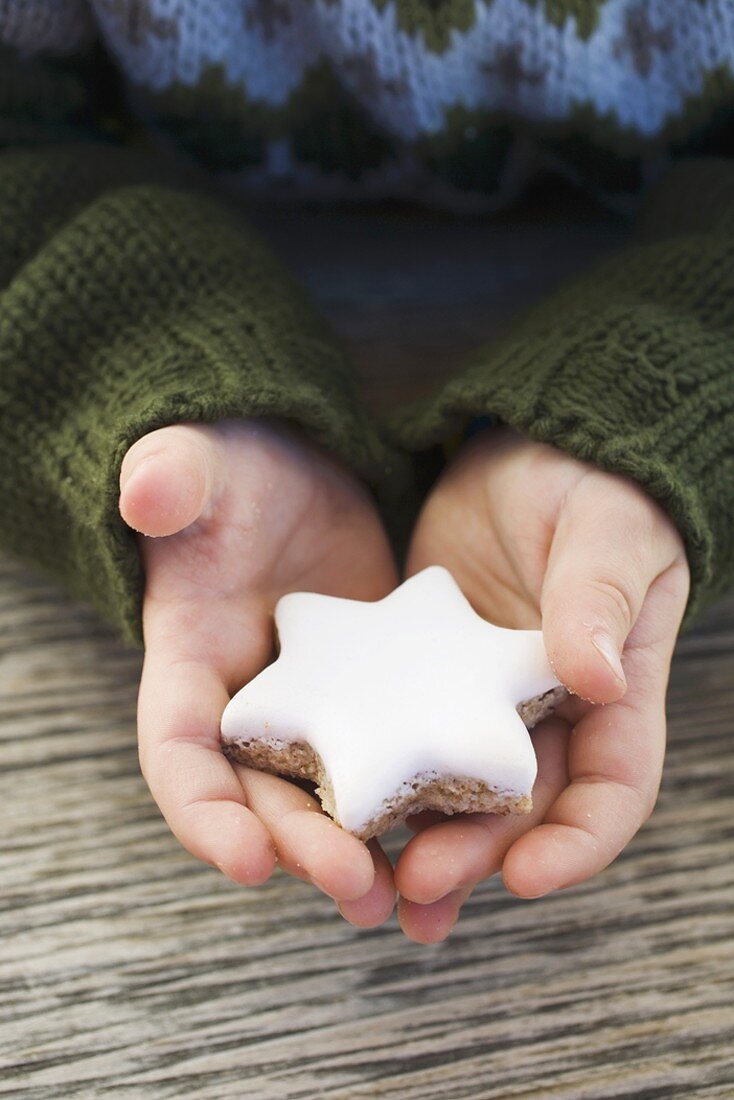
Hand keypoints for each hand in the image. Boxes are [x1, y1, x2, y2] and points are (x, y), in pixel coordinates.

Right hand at [120, 419, 396, 925]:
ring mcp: (313, 707)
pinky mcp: (372, 698)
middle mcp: (247, 705)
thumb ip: (173, 478)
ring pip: (328, 795)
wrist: (295, 476)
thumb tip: (146, 492)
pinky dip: (414, 800)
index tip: (242, 864)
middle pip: (261, 797)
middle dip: (301, 848)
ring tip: (406, 894)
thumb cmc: (236, 474)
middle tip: (355, 888)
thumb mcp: (202, 466)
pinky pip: (390, 757)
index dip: (201, 813)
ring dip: (360, 849)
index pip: (178, 753)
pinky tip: (458, 830)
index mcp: (190, 664)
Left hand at [394, 427, 689, 942]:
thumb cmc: (586, 484)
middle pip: (521, 808)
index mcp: (613, 691)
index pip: (614, 786)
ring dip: (422, 846)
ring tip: (373, 894)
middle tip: (420, 885)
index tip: (530, 876)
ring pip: (456, 792)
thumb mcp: (606, 528)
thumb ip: (600, 595)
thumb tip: (598, 677)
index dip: (580, 841)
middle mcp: (547, 713)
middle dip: (477, 854)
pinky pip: (396, 741)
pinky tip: (330, 818)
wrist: (520, 454)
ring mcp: (477, 701)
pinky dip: (373, 783)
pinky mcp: (418, 680)